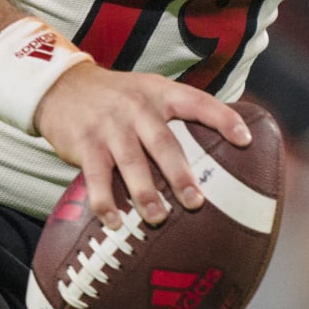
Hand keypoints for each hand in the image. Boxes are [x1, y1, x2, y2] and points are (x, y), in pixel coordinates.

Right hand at [34, 62, 252, 230]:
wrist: (62, 86)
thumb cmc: (117, 96)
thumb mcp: (148, 91)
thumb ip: (176, 113)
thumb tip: (218, 144)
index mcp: (160, 93)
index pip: (198, 102)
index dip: (223, 119)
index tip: (245, 140)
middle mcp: (137, 108)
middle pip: (164, 143)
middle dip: (181, 174)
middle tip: (196, 202)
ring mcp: (110, 126)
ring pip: (131, 163)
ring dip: (146, 194)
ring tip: (159, 219)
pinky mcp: (85, 144)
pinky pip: (96, 178)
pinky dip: (105, 202)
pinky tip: (115, 221)